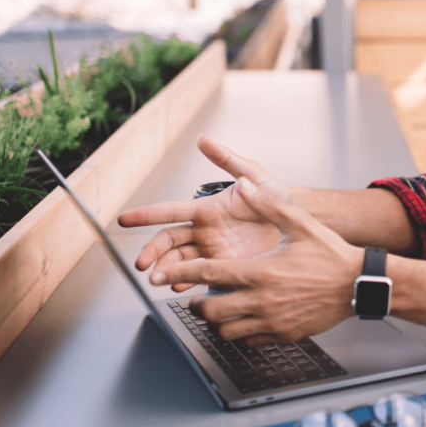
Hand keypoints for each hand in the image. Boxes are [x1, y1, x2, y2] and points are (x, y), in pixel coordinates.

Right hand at [118, 135, 291, 290]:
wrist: (300, 220)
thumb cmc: (277, 196)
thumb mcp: (253, 175)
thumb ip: (227, 159)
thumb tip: (204, 140)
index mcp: (206, 209)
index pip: (168, 212)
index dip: (146, 215)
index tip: (125, 219)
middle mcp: (205, 231)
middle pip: (168, 242)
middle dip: (152, 252)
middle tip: (143, 263)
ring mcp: (214, 250)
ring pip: (180, 261)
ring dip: (166, 270)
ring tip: (160, 278)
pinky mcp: (227, 266)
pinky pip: (202, 275)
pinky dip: (188, 282)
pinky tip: (181, 287)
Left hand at [149, 178, 361, 344]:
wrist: (358, 284)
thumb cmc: (331, 254)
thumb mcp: (300, 222)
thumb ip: (267, 204)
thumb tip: (243, 186)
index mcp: (260, 271)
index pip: (208, 274)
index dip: (179, 274)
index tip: (159, 275)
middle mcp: (262, 299)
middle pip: (210, 310)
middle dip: (196, 304)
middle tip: (194, 298)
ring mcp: (272, 319)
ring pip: (226, 330)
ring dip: (216, 321)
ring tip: (216, 311)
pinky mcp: (284, 334)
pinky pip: (249, 340)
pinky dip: (239, 333)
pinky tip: (243, 321)